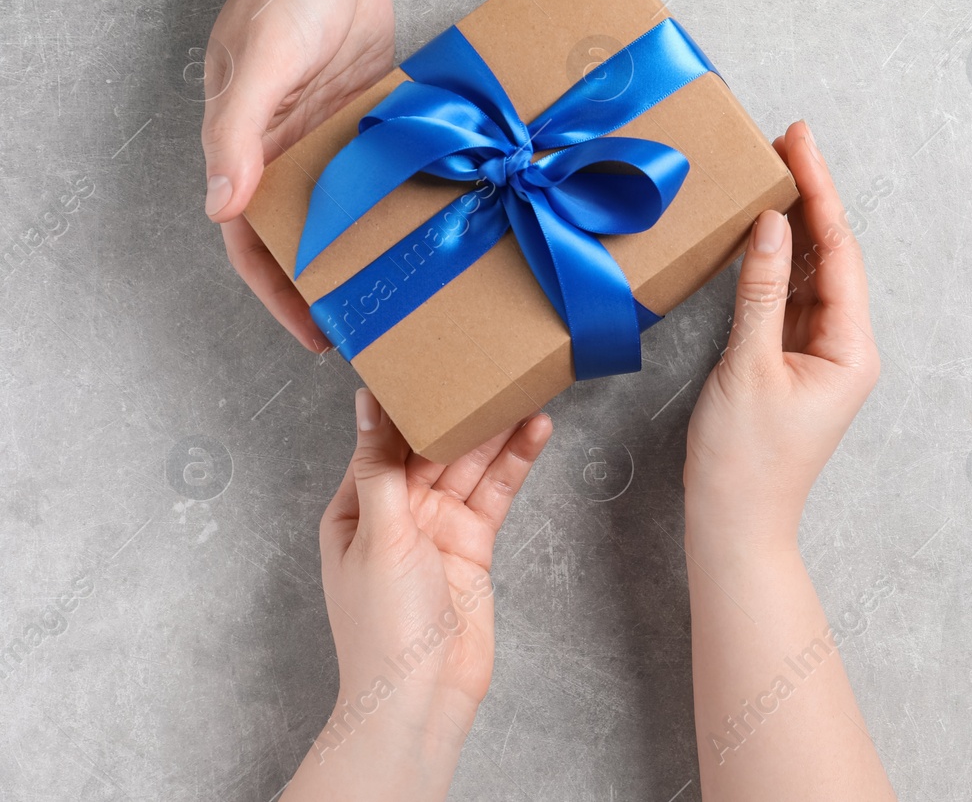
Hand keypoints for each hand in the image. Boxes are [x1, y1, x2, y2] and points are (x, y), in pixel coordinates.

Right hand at [209, 0, 394, 351]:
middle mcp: (288, 152)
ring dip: (370, 247)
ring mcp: (330, 136)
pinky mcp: (369, 116)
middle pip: (305, 237)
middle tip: (376, 325)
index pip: (255, 243)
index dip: (280, 294)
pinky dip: (399, 199)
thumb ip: (237, 133)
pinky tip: (435, 225)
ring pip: (346, 210)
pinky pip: (380, 170)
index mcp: (250, 150)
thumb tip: (221, 207)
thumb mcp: (259, 63)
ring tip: (411, 288)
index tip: (315, 335)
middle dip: (331, 284)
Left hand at [283, 390, 551, 801]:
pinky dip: (515, 464)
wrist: (421, 695)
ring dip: (496, 431)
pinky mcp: (474, 543)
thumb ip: (380, 466)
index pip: (384, 439)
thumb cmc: (382, 627)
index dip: (409, 400)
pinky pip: (495, 494)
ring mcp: (437, 527)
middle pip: (433, 447)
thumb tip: (366, 406)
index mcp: (355, 506)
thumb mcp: (377, 535)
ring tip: (524, 388)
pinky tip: (534, 434)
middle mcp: (396, 511)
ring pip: (470, 465)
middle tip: (492, 365)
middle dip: (462, 410)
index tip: (431, 357)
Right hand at [684, 120, 879, 553]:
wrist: (735, 524)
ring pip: (812, 273)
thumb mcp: (748, 366)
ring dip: (794, 225)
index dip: (819, 190)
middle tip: (786, 139)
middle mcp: (846, 346)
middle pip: (832, 255)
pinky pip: (791, 298)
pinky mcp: (792, 364)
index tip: (799, 140)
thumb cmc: (745, 460)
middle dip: (811, 197)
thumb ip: (762, 290)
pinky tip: (761, 231)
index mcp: (851, 347)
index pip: (840, 249)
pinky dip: (777, 262)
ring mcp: (820, 354)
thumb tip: (773, 224)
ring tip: (773, 171)